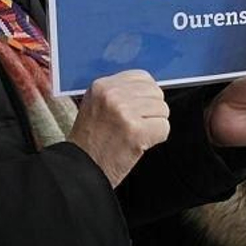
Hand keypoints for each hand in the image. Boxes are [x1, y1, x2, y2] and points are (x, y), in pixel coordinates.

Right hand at [69, 70, 169, 186]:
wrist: (81, 169)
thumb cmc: (90, 141)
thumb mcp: (96, 104)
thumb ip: (119, 92)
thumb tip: (149, 88)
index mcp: (102, 85)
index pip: (143, 77)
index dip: (145, 95)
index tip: (137, 109)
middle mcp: (113, 95)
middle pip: (156, 93)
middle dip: (151, 111)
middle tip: (135, 126)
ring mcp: (125, 112)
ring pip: (162, 110)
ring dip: (154, 125)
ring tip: (135, 135)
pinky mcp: (136, 131)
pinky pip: (164, 127)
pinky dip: (156, 138)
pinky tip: (140, 144)